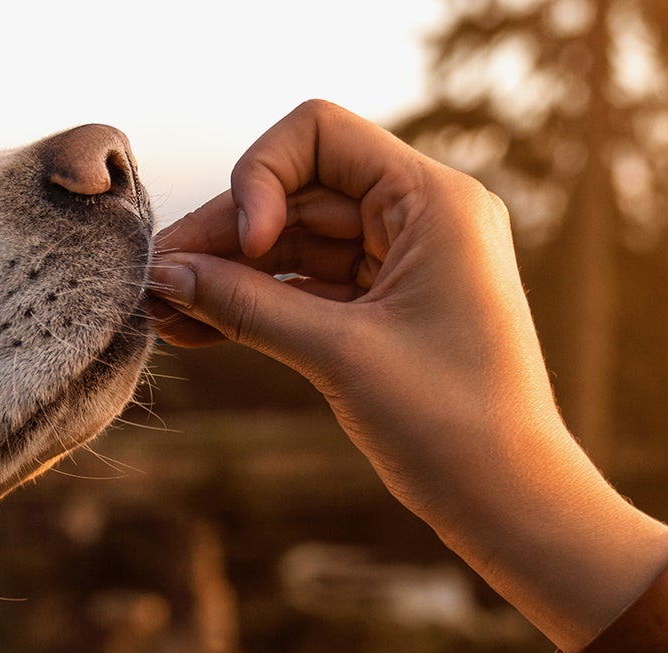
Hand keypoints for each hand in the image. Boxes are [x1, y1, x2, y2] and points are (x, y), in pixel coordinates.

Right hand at [149, 100, 667, 647]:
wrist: (510, 502)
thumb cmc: (451, 424)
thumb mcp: (339, 354)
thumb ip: (246, 305)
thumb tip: (164, 274)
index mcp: (434, 200)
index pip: (319, 134)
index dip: (262, 176)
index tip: (245, 246)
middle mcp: (423, 216)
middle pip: (297, 191)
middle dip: (226, 234)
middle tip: (156, 282)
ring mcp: (405, 261)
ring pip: (296, 242)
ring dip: (231, 273)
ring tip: (163, 313)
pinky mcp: (389, 308)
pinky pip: (309, 286)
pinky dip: (258, 303)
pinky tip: (196, 328)